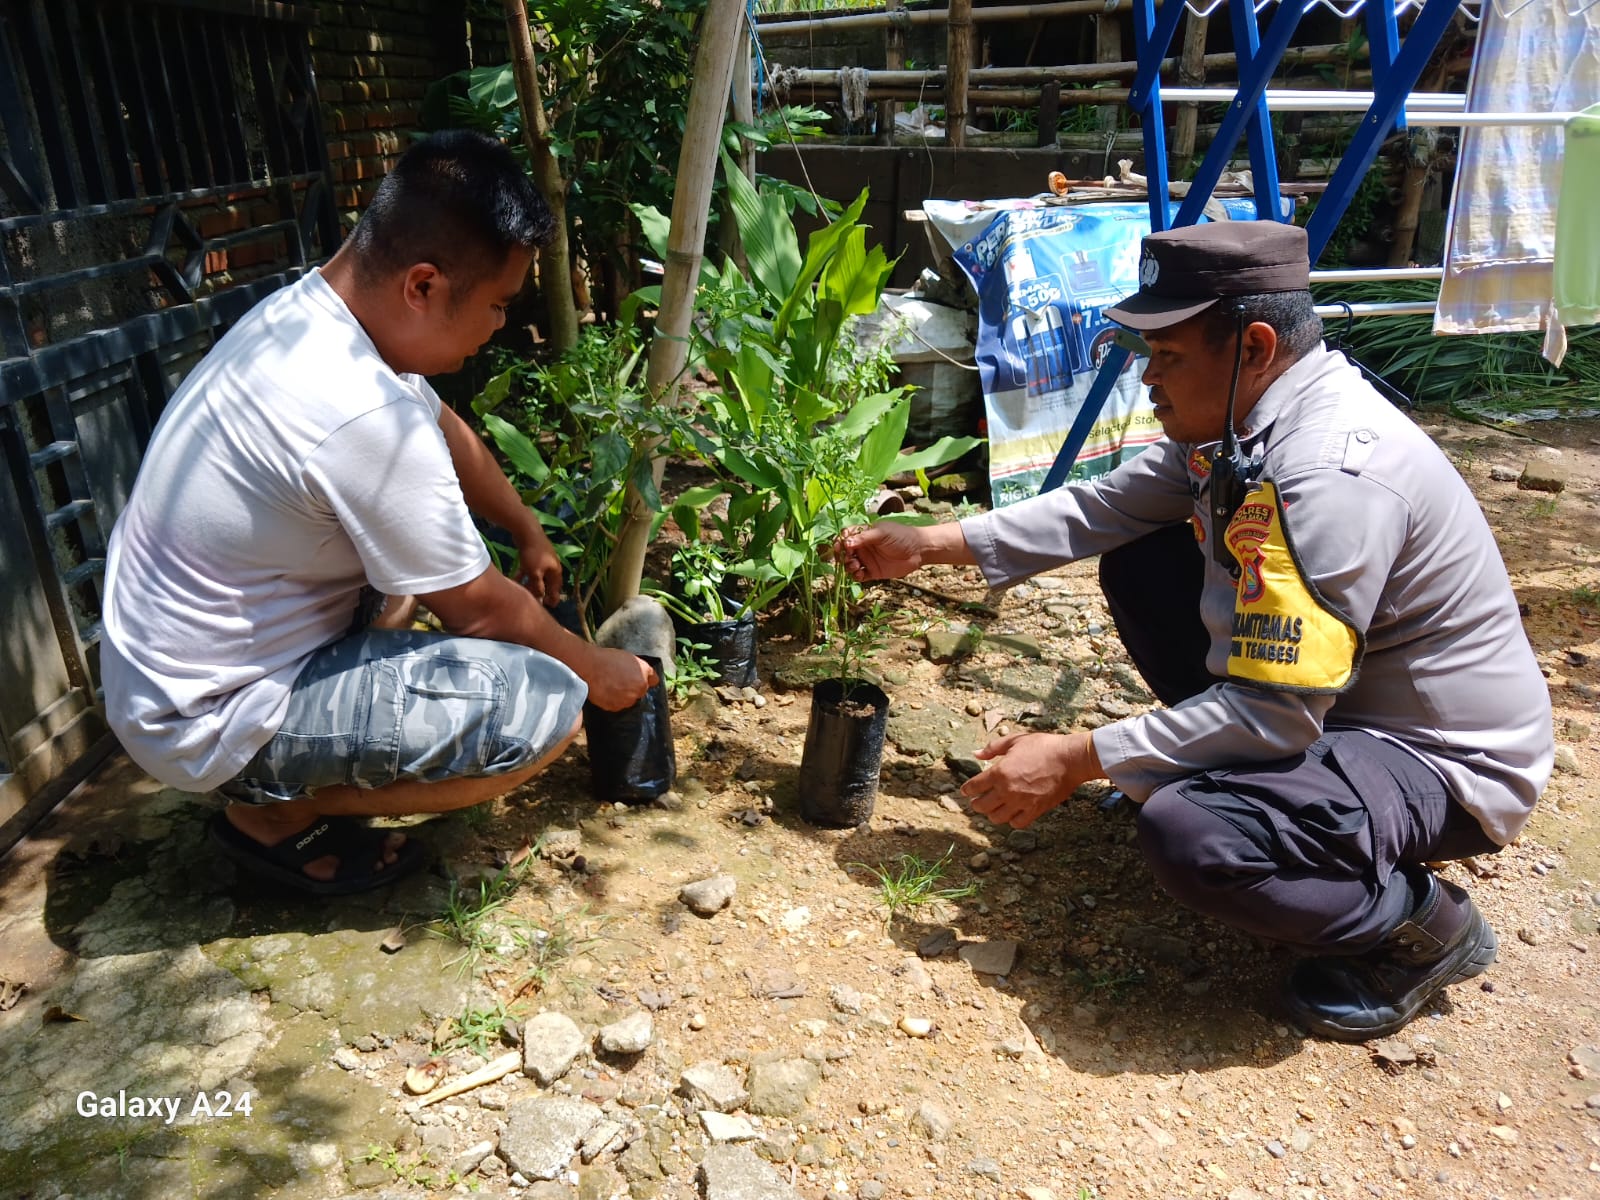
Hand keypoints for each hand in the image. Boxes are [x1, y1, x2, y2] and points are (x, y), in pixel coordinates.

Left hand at [513, 525, 562, 605]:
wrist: (527, 531)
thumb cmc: (533, 554)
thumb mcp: (535, 573)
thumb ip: (538, 586)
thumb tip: (540, 597)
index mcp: (555, 571)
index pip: (557, 588)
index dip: (554, 598)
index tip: (550, 606)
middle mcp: (551, 566)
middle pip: (548, 582)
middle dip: (543, 592)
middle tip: (538, 602)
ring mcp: (542, 560)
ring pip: (538, 576)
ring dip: (531, 584)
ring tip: (524, 593)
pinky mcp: (533, 555)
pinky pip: (530, 569)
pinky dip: (525, 575)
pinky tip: (515, 579)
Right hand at [582, 648, 656, 711]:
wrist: (589, 667)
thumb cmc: (608, 659)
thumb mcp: (630, 658)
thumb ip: (642, 669)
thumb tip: (648, 678)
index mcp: (644, 677)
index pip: (652, 681)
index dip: (644, 678)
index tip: (637, 678)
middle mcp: (638, 691)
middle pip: (639, 692)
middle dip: (632, 688)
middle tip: (619, 679)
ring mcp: (626, 701)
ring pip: (628, 700)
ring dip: (622, 695)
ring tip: (610, 685)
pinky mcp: (614, 707)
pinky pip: (616, 705)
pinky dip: (612, 700)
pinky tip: (605, 690)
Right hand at [834, 522, 925, 581]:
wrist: (918, 550)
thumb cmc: (901, 536)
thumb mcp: (881, 533)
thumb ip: (864, 537)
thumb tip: (846, 543)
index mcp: (864, 534)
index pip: (846, 537)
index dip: (840, 541)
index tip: (840, 546)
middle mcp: (863, 547)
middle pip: (845, 552)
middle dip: (842, 556)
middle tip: (848, 557)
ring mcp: (868, 560)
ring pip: (850, 565)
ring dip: (848, 566)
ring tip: (855, 565)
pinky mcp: (873, 572)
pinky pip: (859, 576)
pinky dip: (856, 576)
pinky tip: (860, 574)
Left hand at [960, 731, 1102, 828]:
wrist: (1070, 759)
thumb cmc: (1043, 746)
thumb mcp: (1015, 741)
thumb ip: (993, 748)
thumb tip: (976, 754)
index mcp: (999, 772)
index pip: (974, 787)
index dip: (967, 789)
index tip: (966, 791)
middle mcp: (1007, 790)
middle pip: (982, 806)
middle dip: (976, 804)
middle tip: (977, 801)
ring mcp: (1021, 802)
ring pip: (997, 817)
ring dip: (992, 813)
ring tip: (994, 808)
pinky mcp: (1036, 810)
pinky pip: (1017, 823)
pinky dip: (1011, 820)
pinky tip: (1012, 813)